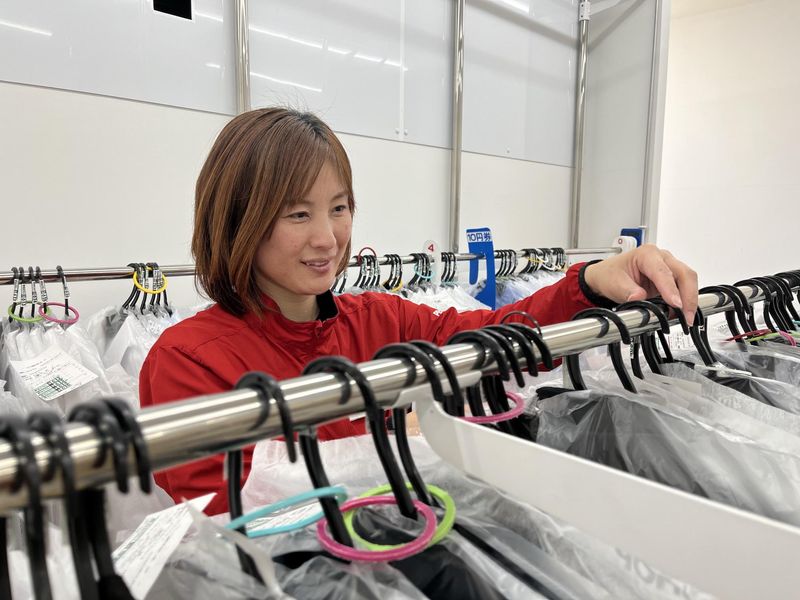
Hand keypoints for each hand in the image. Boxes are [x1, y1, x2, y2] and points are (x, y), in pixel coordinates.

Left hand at [583, 244, 697, 324]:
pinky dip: (685, 300)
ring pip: (688, 280)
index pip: (663, 272)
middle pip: (684, 274)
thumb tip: (639, 298)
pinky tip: (681, 313)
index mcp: (647, 254)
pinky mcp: (670, 279)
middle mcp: (661, 258)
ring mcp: (668, 267)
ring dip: (689, 299)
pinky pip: (683, 288)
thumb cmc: (610, 274)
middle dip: (688, 296)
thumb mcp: (613, 283)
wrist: (606, 276)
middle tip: (686, 316)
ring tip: (685, 318)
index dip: (671, 290)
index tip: (676, 305)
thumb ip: (627, 291)